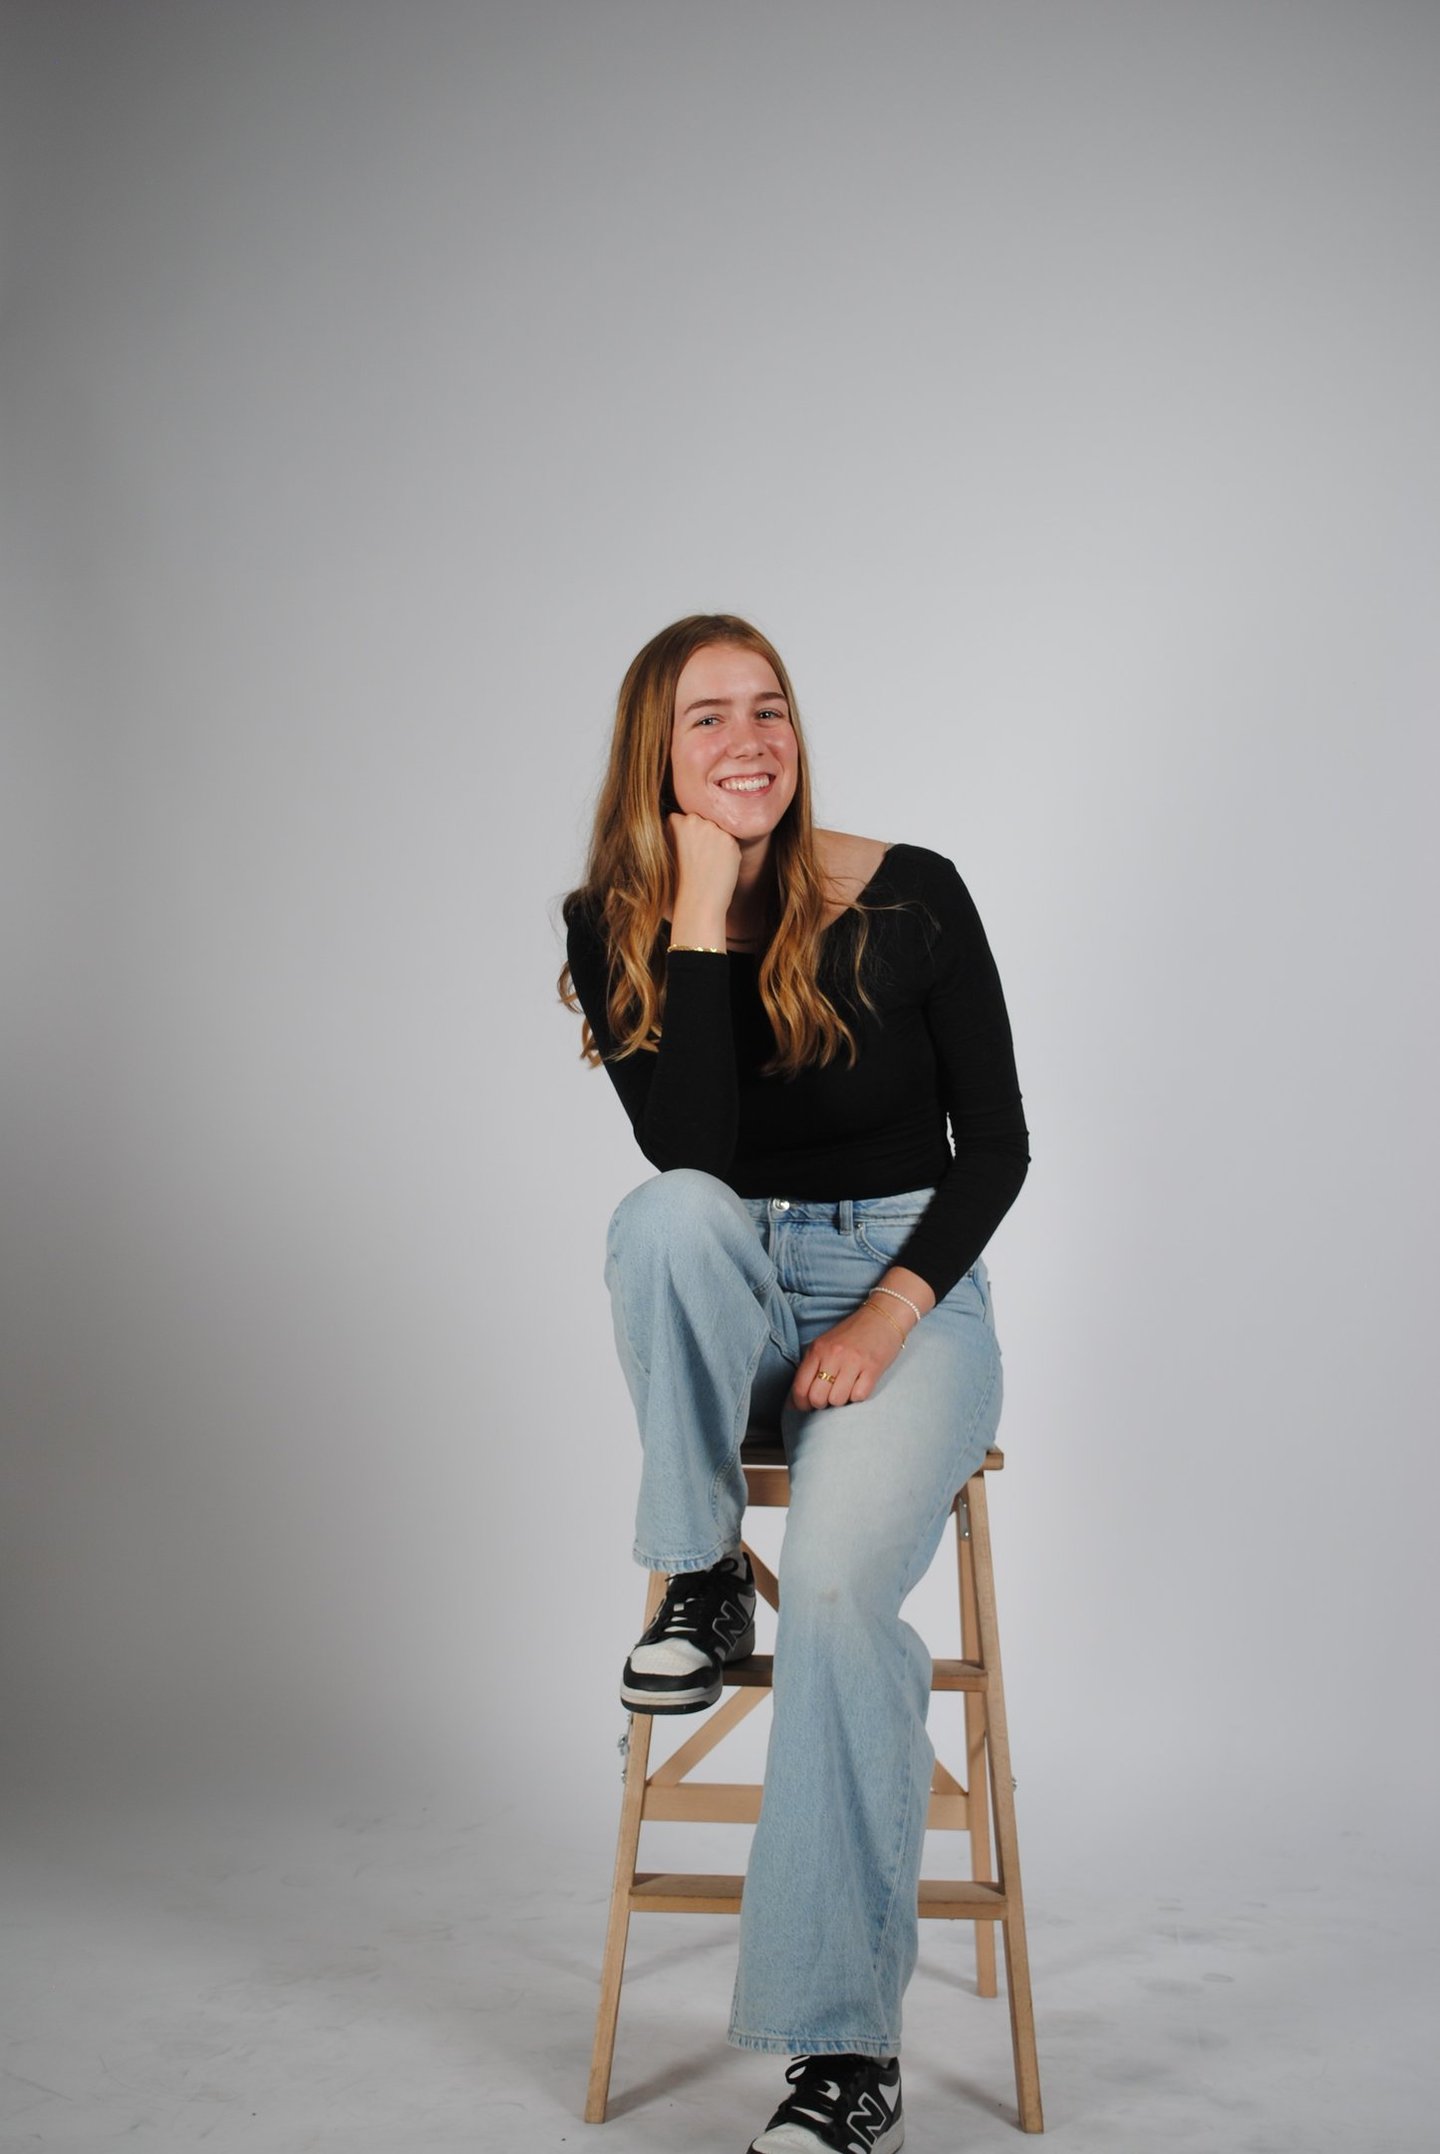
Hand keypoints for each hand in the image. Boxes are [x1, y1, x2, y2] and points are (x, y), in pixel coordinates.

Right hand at [667, 811, 742, 937]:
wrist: (697, 901)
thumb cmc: (678, 881)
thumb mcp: (667, 850)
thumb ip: (675, 832)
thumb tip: (681, 821)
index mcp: (675, 822)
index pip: (683, 819)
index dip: (686, 835)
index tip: (686, 851)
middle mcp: (694, 820)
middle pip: (703, 821)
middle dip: (703, 836)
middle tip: (699, 858)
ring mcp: (713, 829)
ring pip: (718, 830)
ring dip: (716, 842)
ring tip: (708, 864)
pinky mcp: (729, 840)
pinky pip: (731, 841)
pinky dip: (728, 853)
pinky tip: (719, 866)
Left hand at [789, 1300, 909, 1411]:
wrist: (882, 1316)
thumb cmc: (851, 1335)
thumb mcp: (824, 1345)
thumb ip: (809, 1370)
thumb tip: (793, 1403)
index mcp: (817, 1350)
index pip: (800, 1388)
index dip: (801, 1404)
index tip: (807, 1406)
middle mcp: (833, 1355)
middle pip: (817, 1398)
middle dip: (821, 1405)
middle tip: (828, 1397)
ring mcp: (853, 1361)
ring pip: (838, 1400)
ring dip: (841, 1400)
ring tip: (845, 1389)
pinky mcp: (873, 1368)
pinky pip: (859, 1396)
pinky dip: (858, 1396)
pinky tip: (859, 1385)